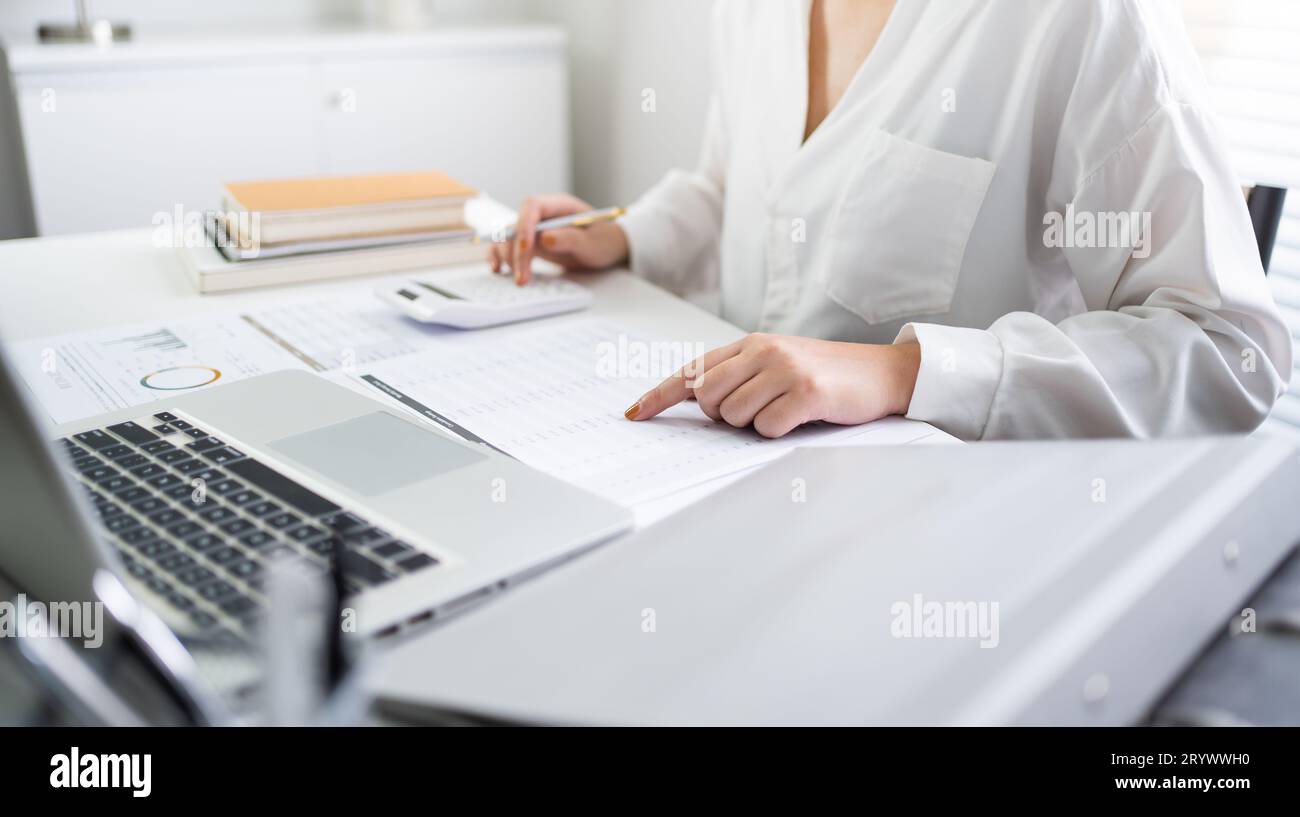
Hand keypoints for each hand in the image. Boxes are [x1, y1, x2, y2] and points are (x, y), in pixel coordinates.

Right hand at [488, 193, 629, 285]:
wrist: (608, 248)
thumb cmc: (604, 240)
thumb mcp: (594, 242)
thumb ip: (571, 238)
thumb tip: (544, 238)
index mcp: (559, 205)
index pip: (532, 206)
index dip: (525, 225)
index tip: (527, 249)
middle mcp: (543, 214)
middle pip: (517, 225)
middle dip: (517, 252)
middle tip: (523, 276)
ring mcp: (534, 229)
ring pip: (509, 238)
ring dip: (509, 258)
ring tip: (520, 280)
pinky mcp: (531, 244)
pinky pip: (509, 247)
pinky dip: (501, 257)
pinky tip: (497, 269)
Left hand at [624, 334, 920, 437]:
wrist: (882, 373)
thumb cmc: (825, 375)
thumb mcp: (777, 364)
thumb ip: (739, 376)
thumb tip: (698, 403)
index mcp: (750, 344)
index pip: (691, 371)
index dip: (658, 395)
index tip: (633, 415)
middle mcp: (763, 351)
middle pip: (707, 398)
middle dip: (722, 416)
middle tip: (758, 410)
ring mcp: (784, 369)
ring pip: (734, 416)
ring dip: (755, 425)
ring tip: (785, 410)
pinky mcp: (806, 391)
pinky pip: (766, 428)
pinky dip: (779, 432)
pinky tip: (801, 417)